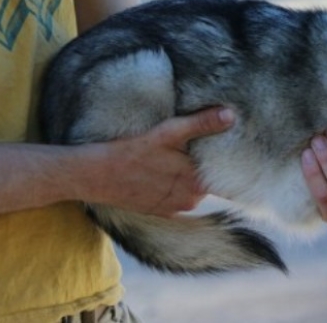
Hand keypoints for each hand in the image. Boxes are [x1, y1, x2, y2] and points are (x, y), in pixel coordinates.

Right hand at [88, 107, 234, 216]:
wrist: (95, 176)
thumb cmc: (131, 152)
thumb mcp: (168, 133)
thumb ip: (202, 125)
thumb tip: (231, 116)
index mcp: (197, 183)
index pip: (226, 174)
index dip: (229, 160)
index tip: (230, 146)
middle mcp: (190, 200)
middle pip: (208, 179)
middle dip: (206, 163)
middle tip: (198, 143)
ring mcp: (175, 207)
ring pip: (193, 188)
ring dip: (188, 174)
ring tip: (179, 154)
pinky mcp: (161, 211)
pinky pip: (177, 196)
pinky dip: (175, 185)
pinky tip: (164, 169)